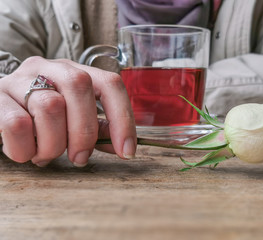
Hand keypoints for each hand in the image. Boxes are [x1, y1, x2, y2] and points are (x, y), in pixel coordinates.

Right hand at [0, 56, 136, 166]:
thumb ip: (97, 129)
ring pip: (49, 106)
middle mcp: (48, 68)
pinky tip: (25, 151)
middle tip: (79, 158)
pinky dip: (25, 148)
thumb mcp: (71, 120)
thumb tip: (122, 146)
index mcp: (74, 72)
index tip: (126, 151)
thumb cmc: (39, 119)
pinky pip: (17, 124)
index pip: (109, 84)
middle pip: (80, 86)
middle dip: (85, 132)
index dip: (123, 118)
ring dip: (53, 144)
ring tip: (45, 154)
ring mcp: (19, 79)